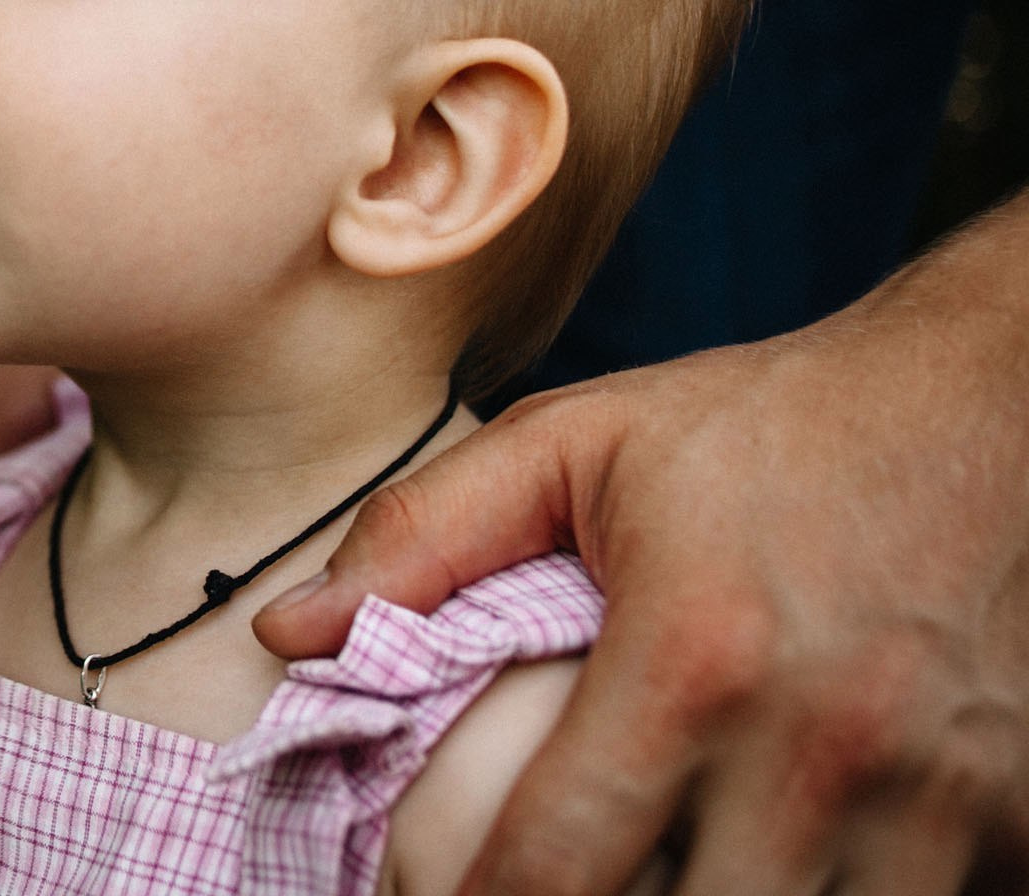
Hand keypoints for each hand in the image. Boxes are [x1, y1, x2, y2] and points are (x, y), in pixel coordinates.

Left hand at [252, 193, 1028, 895]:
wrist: (989, 397)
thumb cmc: (769, 424)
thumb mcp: (577, 445)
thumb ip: (422, 539)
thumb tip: (289, 633)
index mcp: (691, 659)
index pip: (555, 870)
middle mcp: (818, 746)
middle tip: (575, 872)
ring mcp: (939, 795)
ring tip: (680, 855)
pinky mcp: (1020, 817)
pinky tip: (796, 853)